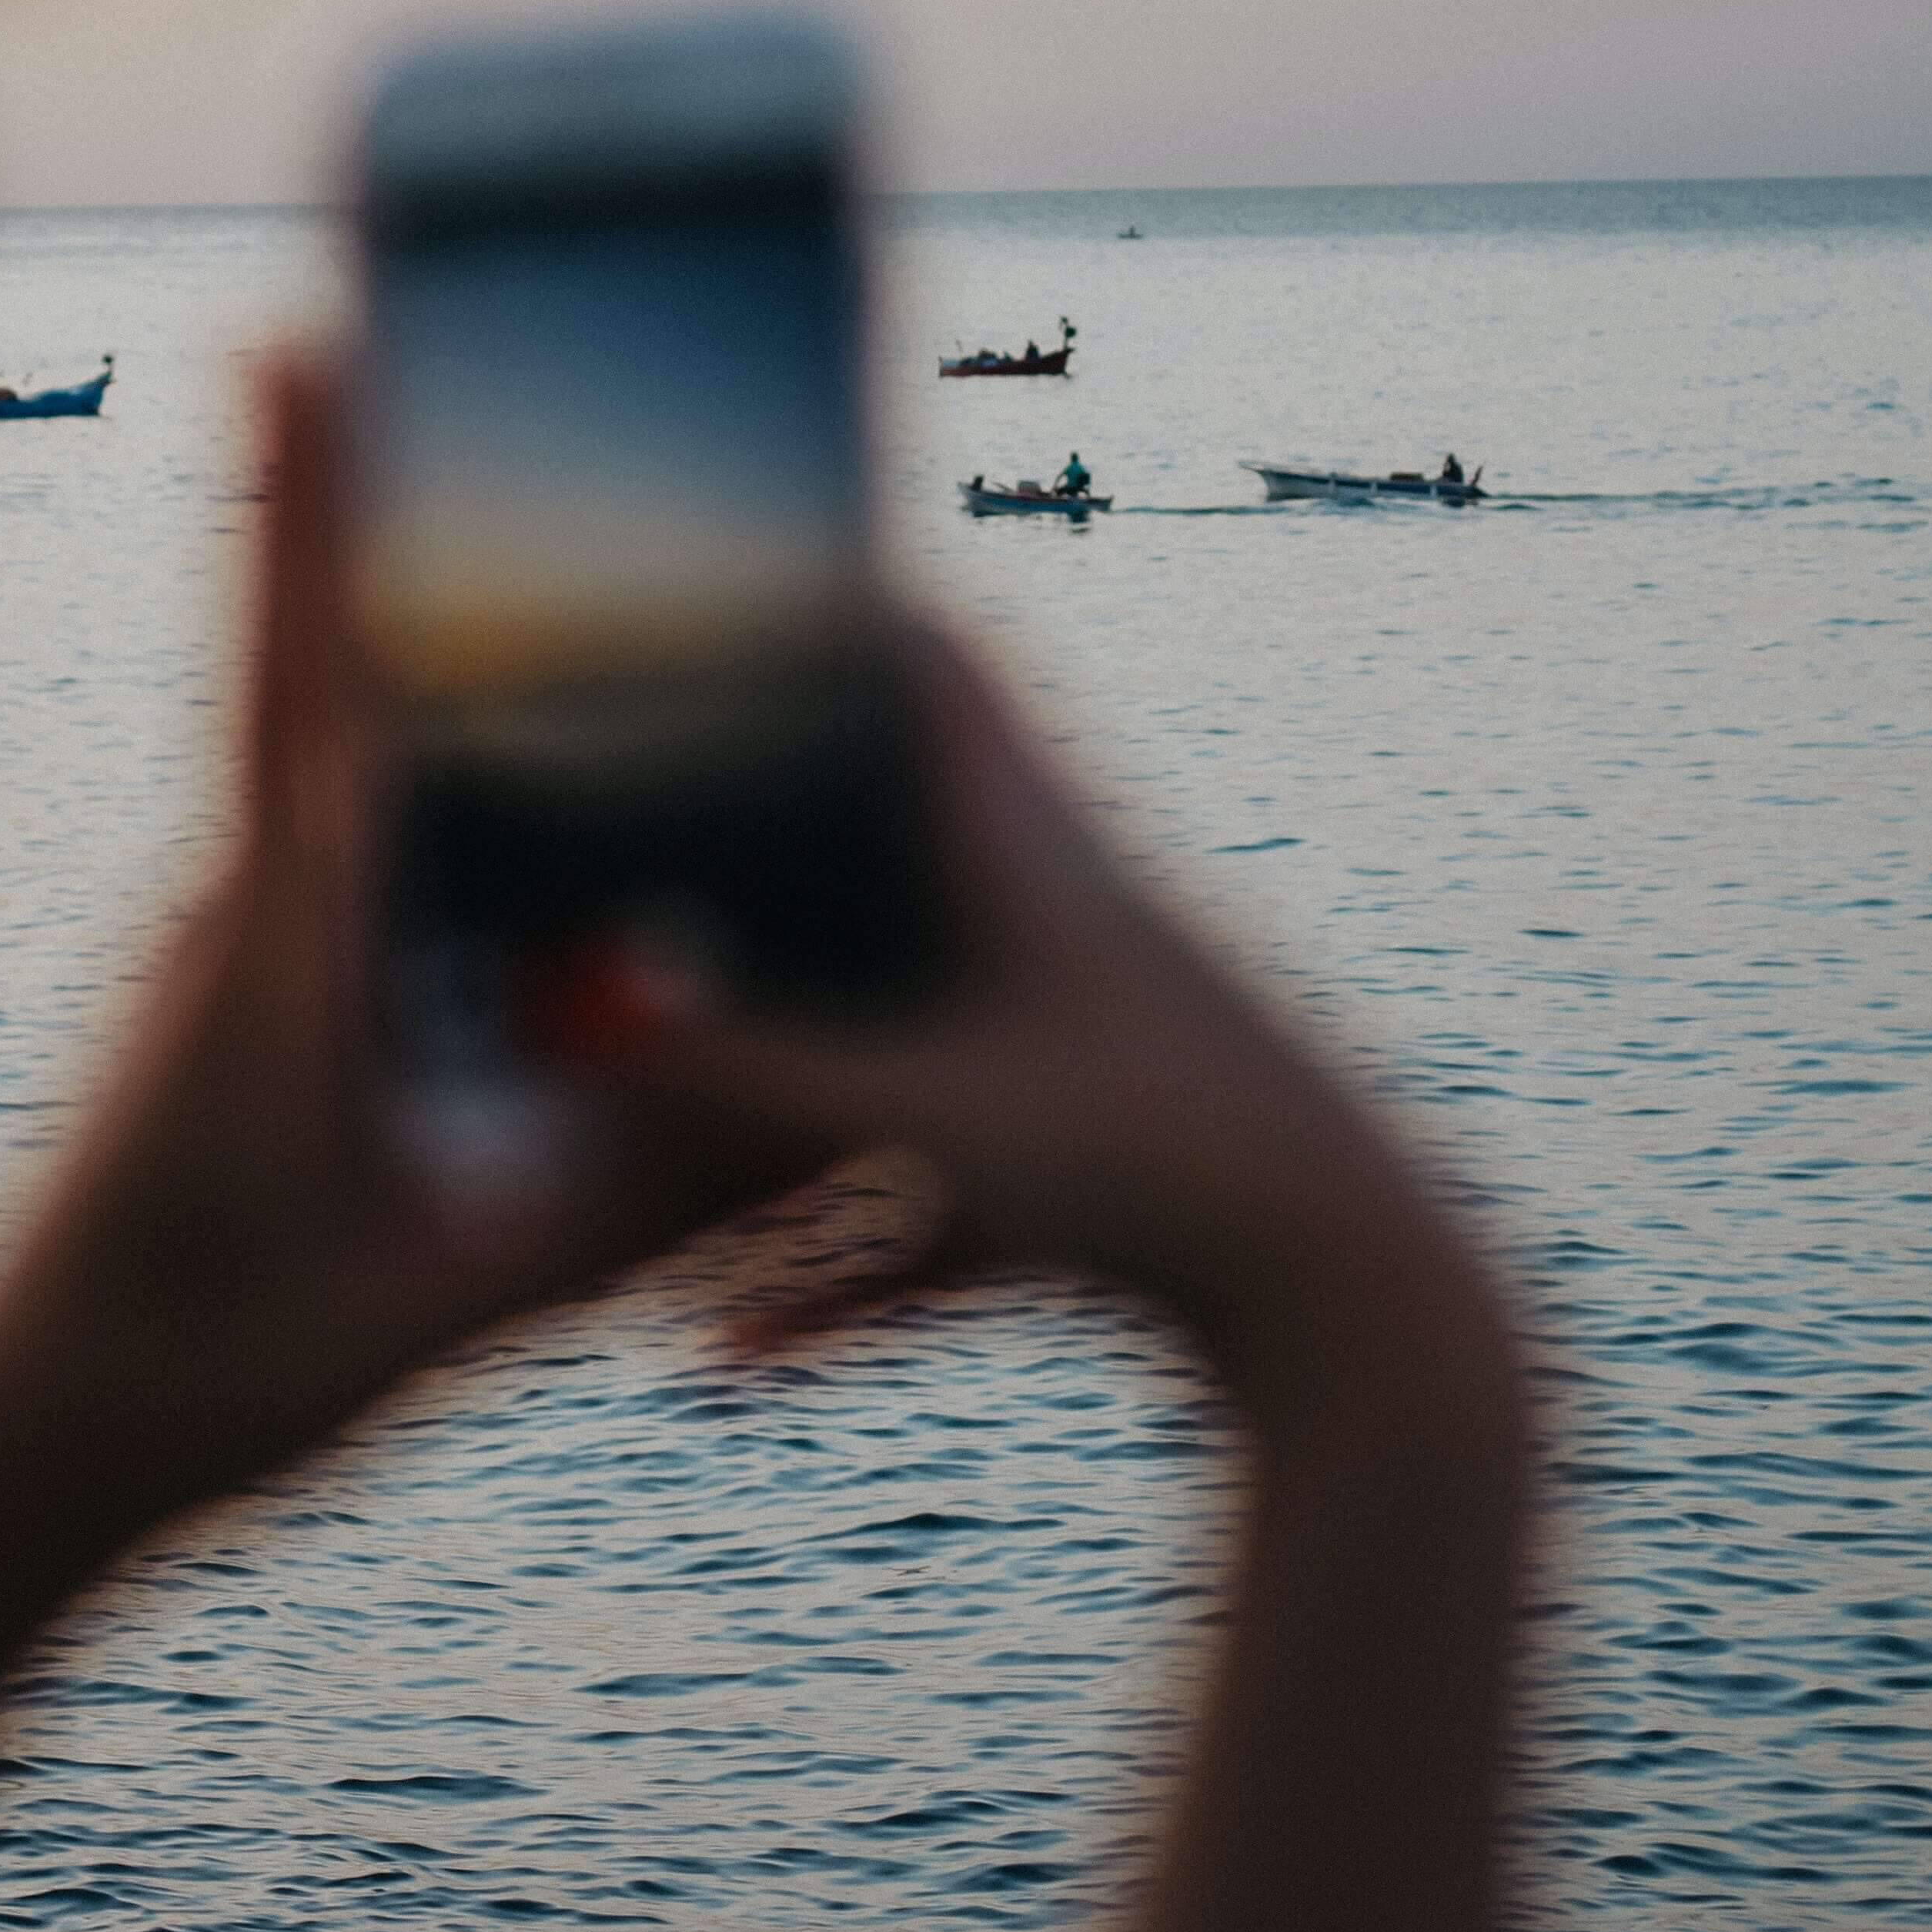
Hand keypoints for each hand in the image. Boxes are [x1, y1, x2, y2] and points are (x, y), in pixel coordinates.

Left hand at [0, 357, 797, 1648]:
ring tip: (462, 470)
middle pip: (300, 655)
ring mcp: (224, 937)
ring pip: (311, 734)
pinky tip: (470, 719)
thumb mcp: (442, 1310)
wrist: (17, 1461)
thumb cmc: (204, 1386)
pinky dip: (384, 730)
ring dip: (364, 601)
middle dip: (346, 488)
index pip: (307, 685)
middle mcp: (233, 905)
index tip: (310, 346)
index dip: (316, 512)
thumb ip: (619, 1199)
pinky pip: (323, 818)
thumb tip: (794, 1089)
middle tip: (388, 318)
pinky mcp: (237, 983)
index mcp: (274, 952)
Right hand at [624, 630, 1508, 1432]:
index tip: (730, 578)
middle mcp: (1062, 933)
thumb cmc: (1162, 1174)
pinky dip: (846, 1263)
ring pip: (907, 1047)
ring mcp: (1085, 1057)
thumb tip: (559, 1014)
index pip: (941, 671)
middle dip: (766, 860)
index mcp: (1034, 857)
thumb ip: (737, 1076)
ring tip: (642, 1167)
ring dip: (783, 1105)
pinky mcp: (1105, 1180)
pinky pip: (942, 1202)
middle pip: (896, 856)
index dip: (840, 608)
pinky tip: (737, 1353)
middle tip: (629, 849)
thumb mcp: (927, 1115)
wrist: (1372, 1324)